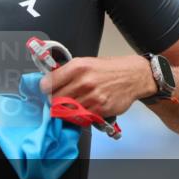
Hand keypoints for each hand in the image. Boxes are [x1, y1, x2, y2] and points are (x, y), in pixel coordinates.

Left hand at [40, 55, 157, 116]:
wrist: (133, 76)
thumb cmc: (109, 68)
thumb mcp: (86, 62)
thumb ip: (68, 72)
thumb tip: (50, 81)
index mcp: (77, 67)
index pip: (48, 83)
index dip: (45, 88)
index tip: (47, 90)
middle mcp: (83, 82)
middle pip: (55, 100)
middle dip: (54, 100)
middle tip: (58, 98)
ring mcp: (92, 97)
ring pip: (66, 111)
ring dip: (67, 109)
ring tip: (73, 103)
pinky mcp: (100, 109)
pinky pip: (81, 117)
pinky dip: (80, 115)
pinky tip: (84, 107)